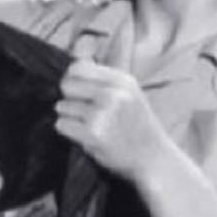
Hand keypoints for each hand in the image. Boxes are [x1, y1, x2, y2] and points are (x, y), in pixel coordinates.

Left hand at [54, 59, 177, 182]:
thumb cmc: (138, 127)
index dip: (72, 79)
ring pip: (62, 107)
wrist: (154, 159)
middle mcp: (112, 93)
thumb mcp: (130, 93)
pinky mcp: (93, 134)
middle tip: (82, 112)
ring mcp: (102, 114)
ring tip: (89, 126)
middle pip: (66, 85)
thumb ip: (105, 79)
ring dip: (69, 117)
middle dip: (69, 98)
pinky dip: (69, 132)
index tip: (77, 92)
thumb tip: (76, 57)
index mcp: (121, 80)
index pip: (77, 67)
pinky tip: (86, 136)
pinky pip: (62, 125)